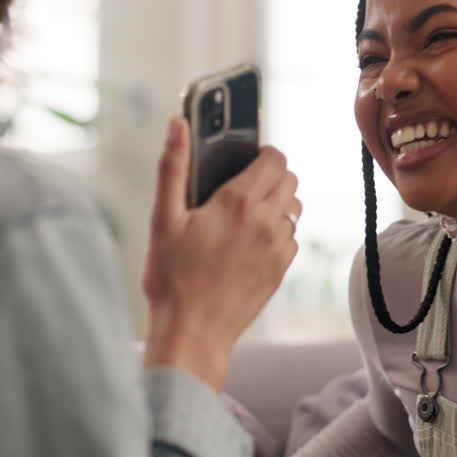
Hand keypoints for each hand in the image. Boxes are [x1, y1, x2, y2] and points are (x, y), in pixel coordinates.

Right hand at [142, 117, 300, 390]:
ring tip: (243, 216)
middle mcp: (266, 221)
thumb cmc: (171, 278)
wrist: (192, 333)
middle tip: (240, 188)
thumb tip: (177, 123)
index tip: (244, 161)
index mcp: (238, 201)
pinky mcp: (281, 270)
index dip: (262, 154)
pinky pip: (291, 237)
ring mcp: (278, 247)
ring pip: (294, 208)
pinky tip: (248, 244)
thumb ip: (173, 166)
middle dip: (270, 176)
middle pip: (289, 179)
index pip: (274, 157)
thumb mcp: (163, 218)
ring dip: (276, 204)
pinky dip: (277, 233)